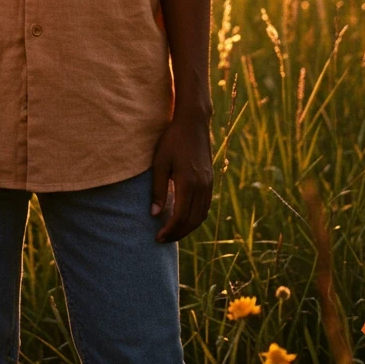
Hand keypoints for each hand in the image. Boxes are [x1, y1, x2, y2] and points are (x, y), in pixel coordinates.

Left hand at [150, 114, 212, 243]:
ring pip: (201, 216)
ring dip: (187, 228)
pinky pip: (205, 207)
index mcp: (188, 183)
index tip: (158, 237)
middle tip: (163, 239)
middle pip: (192, 221)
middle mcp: (201, 187)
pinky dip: (195, 218)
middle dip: (177, 233)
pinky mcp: (210, 181)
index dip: (169, 230)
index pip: (180, 217)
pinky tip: (184, 218)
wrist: (193, 123)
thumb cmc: (173, 140)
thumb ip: (158, 189)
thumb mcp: (160, 163)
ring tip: (172, 232)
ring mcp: (208, 184)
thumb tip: (154, 215)